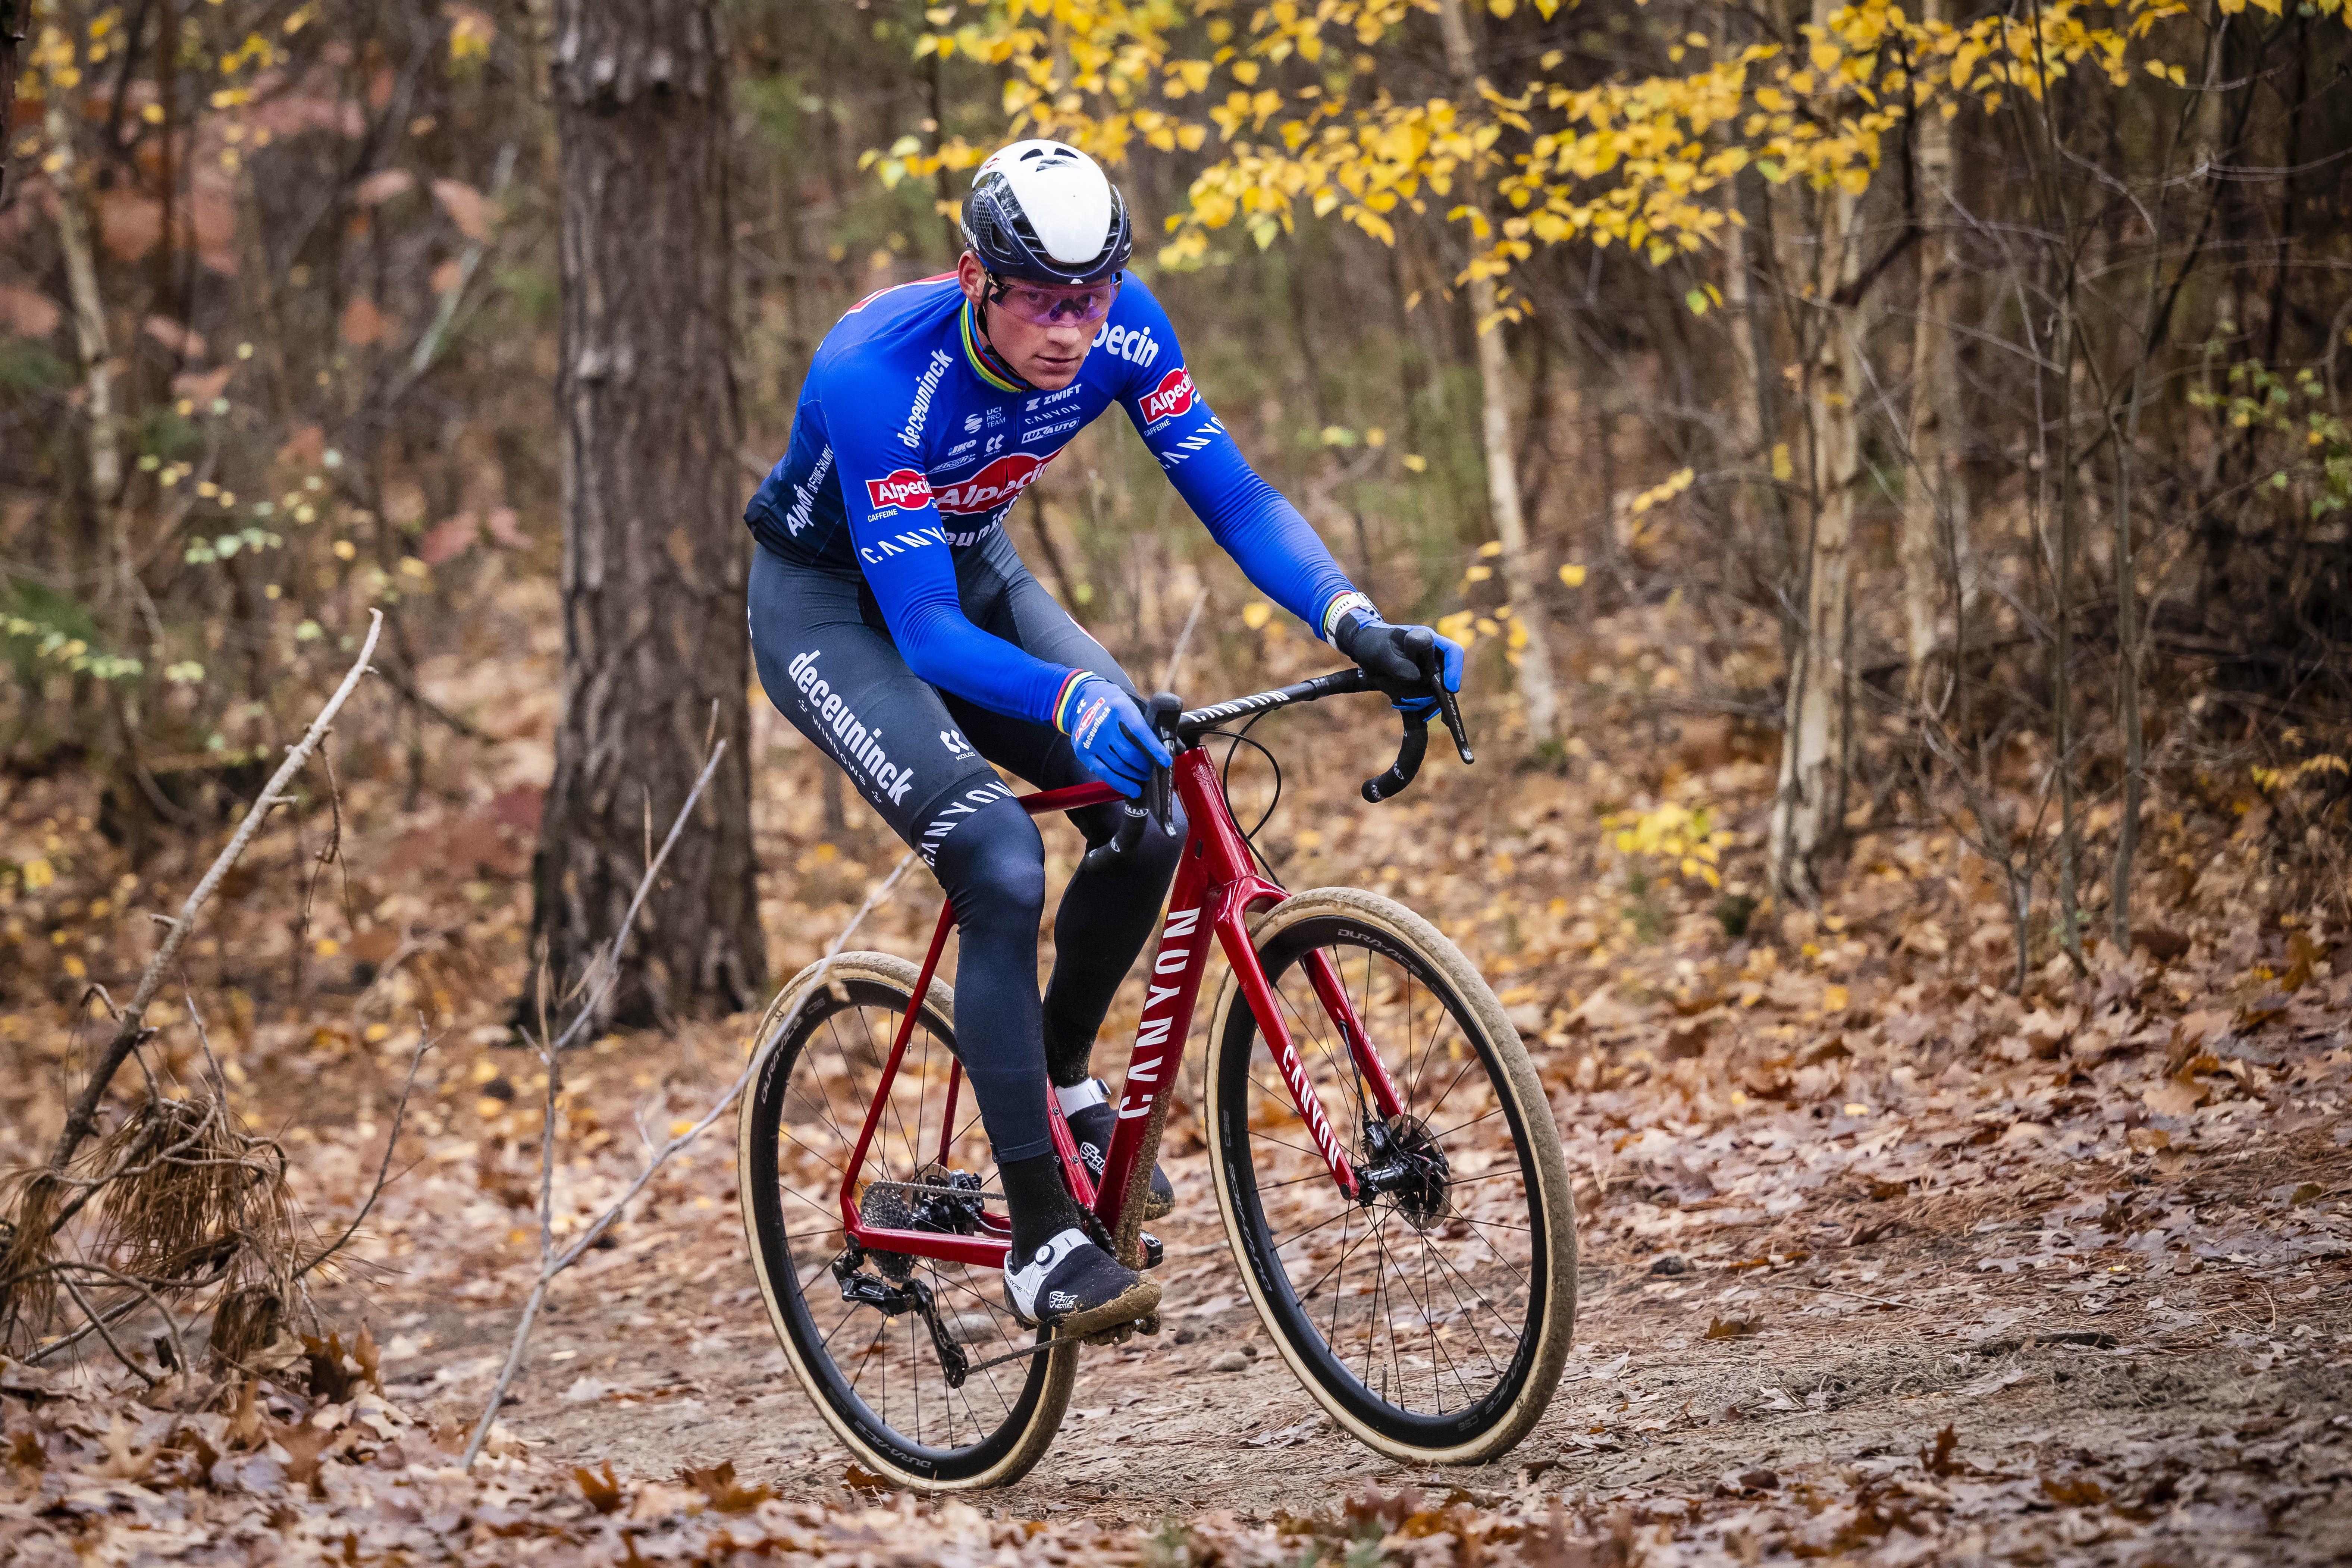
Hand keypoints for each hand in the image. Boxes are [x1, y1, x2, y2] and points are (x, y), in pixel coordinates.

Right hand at [1060, 675, 1172, 797]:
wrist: (1083, 700)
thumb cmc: (1116, 707)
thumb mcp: (1134, 706)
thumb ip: (1154, 725)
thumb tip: (1177, 748)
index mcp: (1120, 708)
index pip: (1139, 731)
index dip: (1154, 748)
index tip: (1166, 761)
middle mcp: (1103, 724)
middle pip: (1129, 753)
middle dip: (1145, 766)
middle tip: (1153, 771)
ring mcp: (1091, 739)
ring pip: (1118, 766)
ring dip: (1135, 775)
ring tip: (1144, 777)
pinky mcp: (1083, 752)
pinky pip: (1104, 773)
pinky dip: (1120, 783)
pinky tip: (1132, 789)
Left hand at [1332, 610, 1464, 716]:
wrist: (1362, 648)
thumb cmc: (1372, 642)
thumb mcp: (1380, 651)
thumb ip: (1396, 663)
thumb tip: (1416, 678)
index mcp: (1427, 640)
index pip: (1452, 652)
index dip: (1454, 670)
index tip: (1450, 688)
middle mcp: (1430, 657)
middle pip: (1444, 679)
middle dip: (1429, 693)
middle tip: (1409, 700)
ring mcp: (1425, 672)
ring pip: (1432, 693)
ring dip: (1417, 700)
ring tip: (1397, 700)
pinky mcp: (1418, 685)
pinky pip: (1423, 700)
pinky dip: (1414, 706)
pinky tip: (1400, 704)